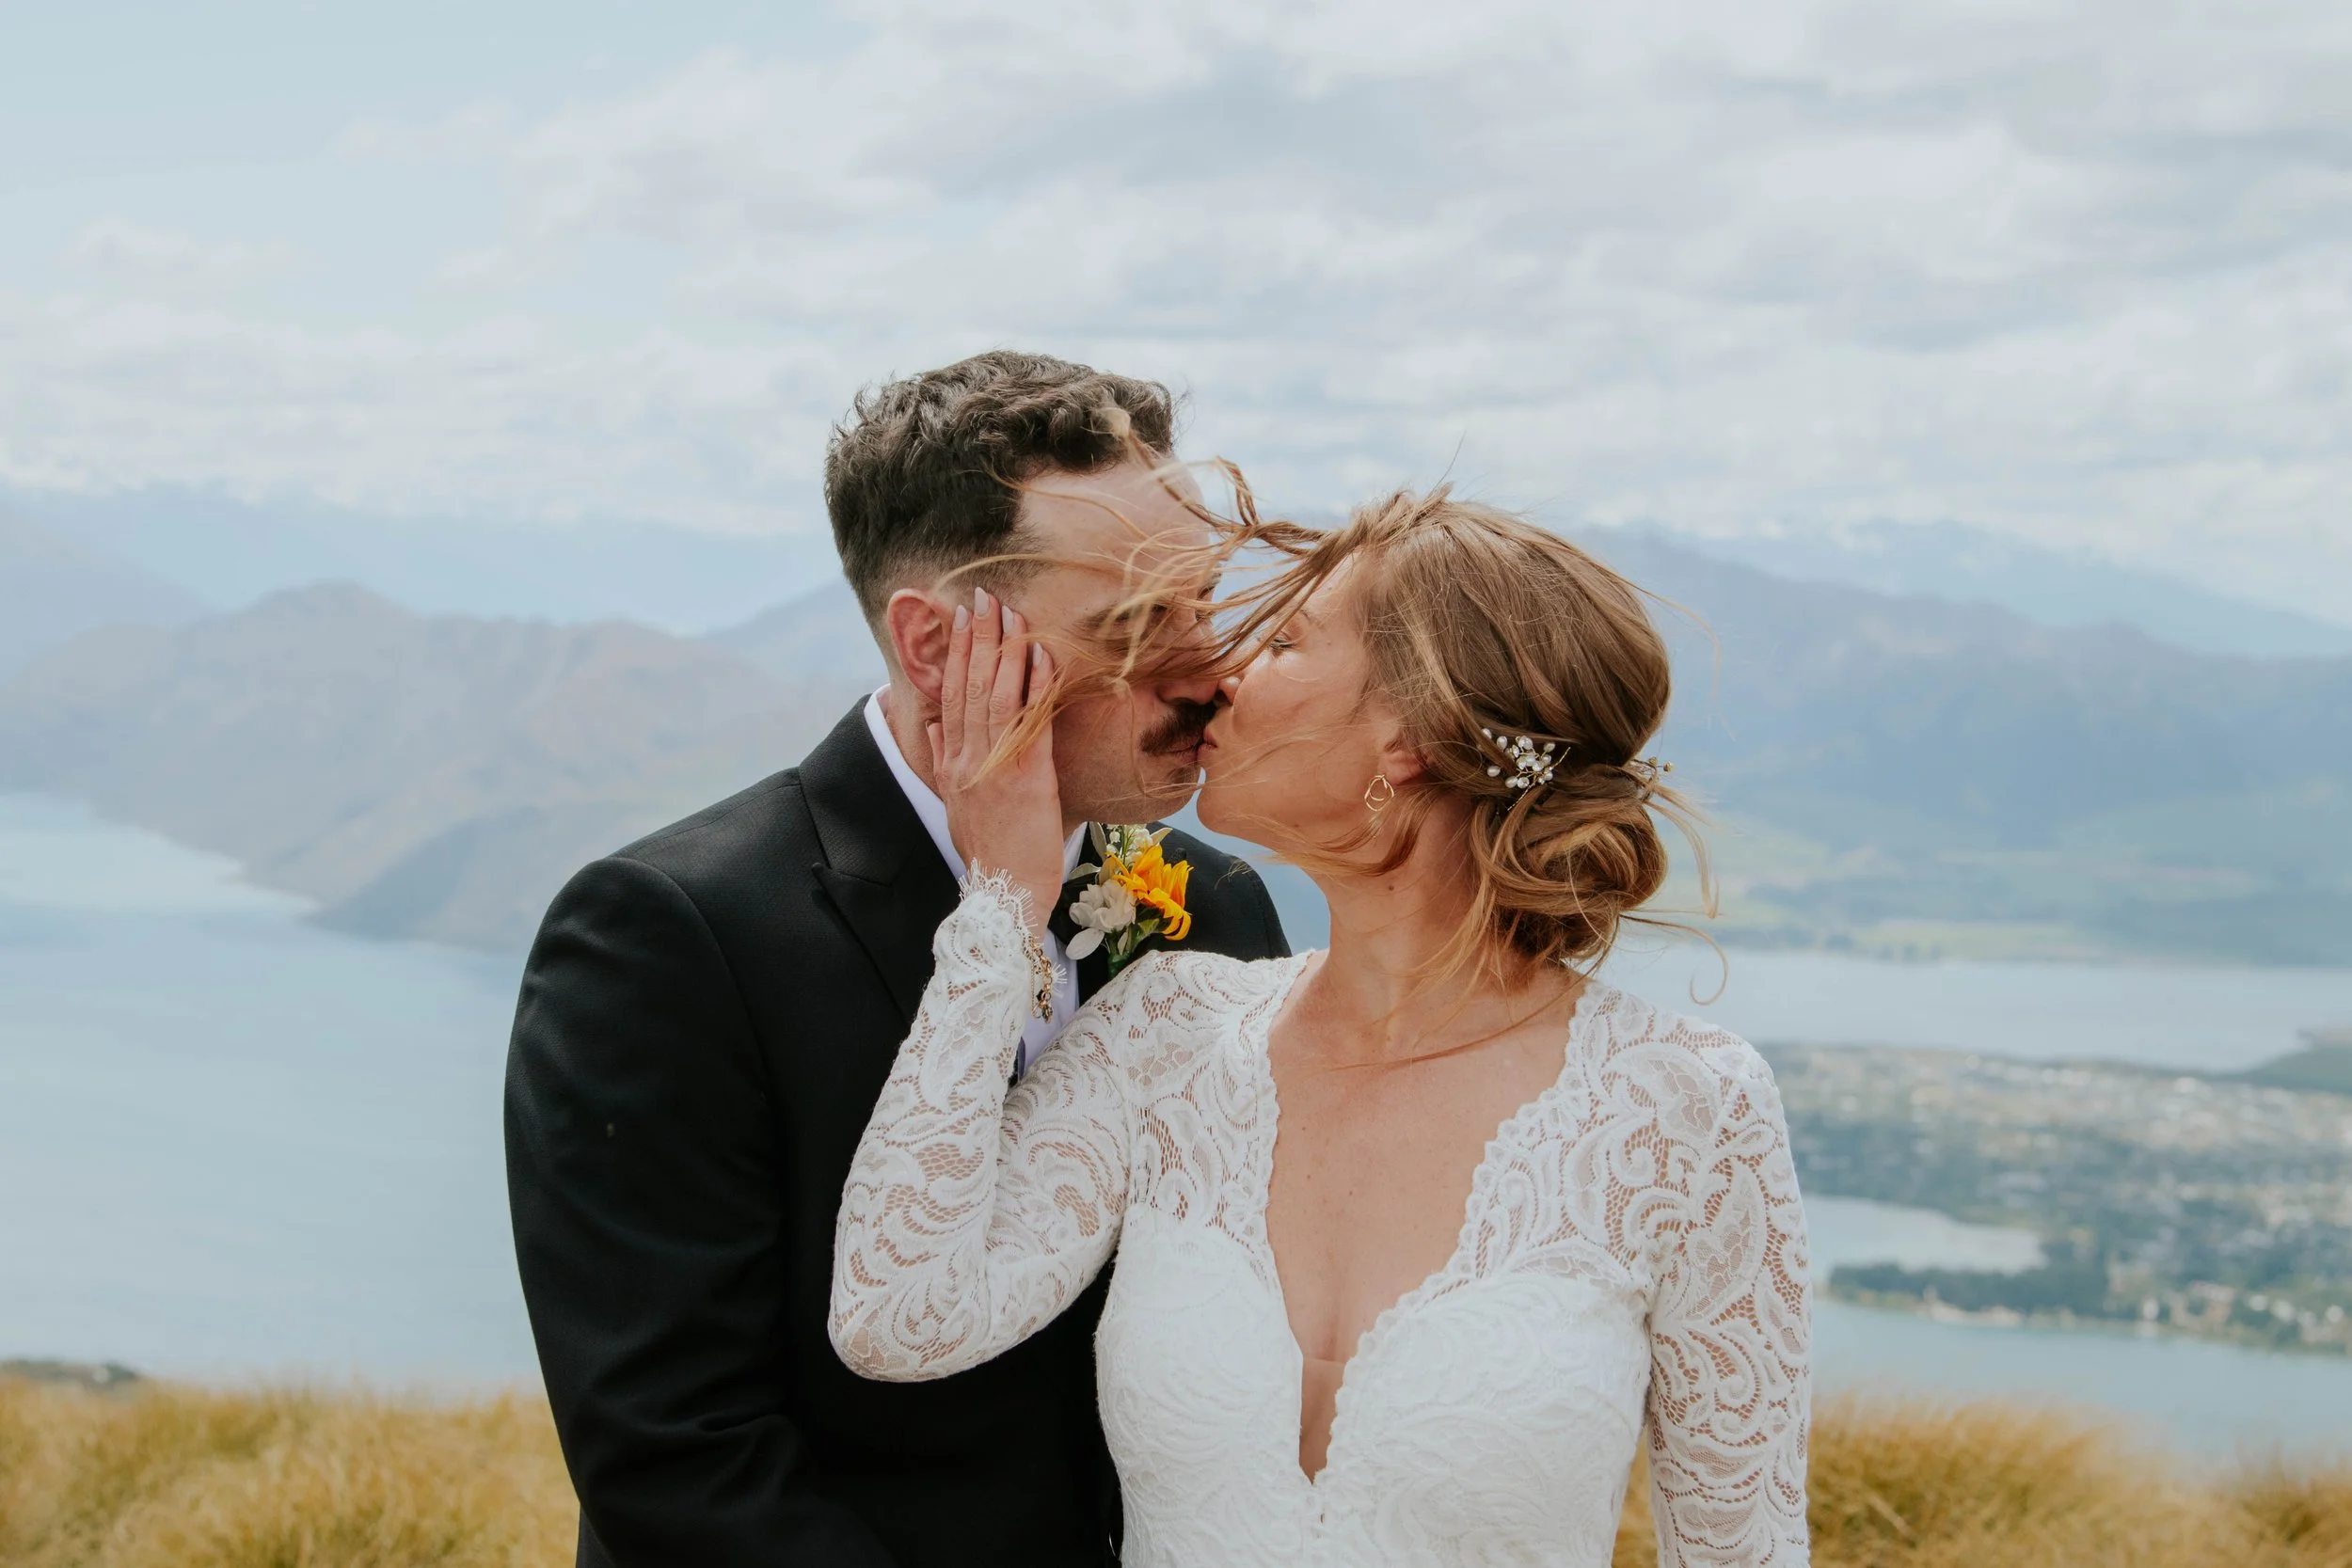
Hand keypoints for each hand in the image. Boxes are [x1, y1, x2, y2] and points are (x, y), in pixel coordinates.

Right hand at [929, 587, 1063, 935]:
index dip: (955, 651)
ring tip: (1012, 613)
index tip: (960, 615)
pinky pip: (1029, 722)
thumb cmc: (989, 848)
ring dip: (1005, 650)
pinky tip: (1041, 657)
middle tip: (986, 596)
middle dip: (978, 636)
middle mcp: (967, 757)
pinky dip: (1034, 686)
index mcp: (951, 760)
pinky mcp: (1026, 777)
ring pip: (995, 695)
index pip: (950, 693)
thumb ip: (943, 759)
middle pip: (970, 684)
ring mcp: (994, 765)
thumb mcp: (955, 802)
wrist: (1005, 891)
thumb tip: (932, 727)